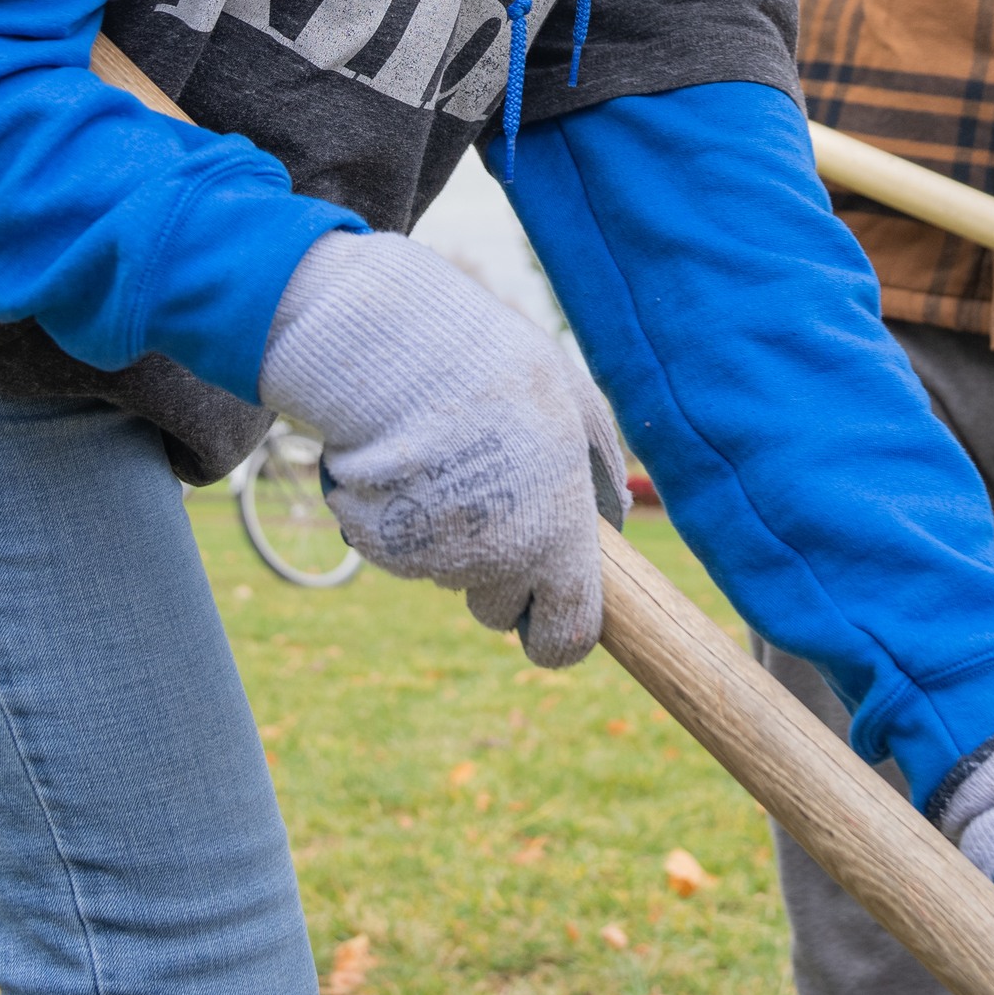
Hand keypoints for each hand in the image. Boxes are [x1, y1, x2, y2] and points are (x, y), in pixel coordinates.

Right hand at [255, 232, 628, 665]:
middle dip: (499, 577)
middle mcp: (497, 564)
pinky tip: (410, 463)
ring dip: (453, 541)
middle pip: (498, 609)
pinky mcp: (381, 545)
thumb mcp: (575, 406)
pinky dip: (408, 520)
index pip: (565, 640)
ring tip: (451, 463)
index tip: (548, 619)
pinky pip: (405, 549)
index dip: (556, 636)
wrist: (400, 354)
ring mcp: (434, 560)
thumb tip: (612, 522)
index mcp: (557, 539)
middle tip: (494, 508)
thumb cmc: (500, 373)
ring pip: (451, 575)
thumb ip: (599, 470)